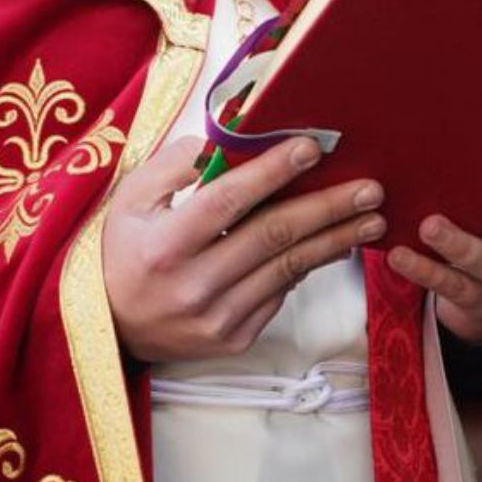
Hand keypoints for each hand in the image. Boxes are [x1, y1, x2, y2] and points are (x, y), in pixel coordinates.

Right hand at [102, 135, 384, 362]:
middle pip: (273, 237)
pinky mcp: (234, 339)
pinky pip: (280, 295)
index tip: (311, 148)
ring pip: (288, 269)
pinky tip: (335, 245)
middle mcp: (193, 285)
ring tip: (372, 218)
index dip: (272, 172)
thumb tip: (232, 142)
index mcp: (164, 245)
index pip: (228, 201)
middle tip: (371, 188)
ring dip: (336, 241)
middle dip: (328, 208)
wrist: (109, 329)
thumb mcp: (131, 200)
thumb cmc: (124, 252)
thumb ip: (178, 166)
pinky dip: (309, 266)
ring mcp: (217, 318)